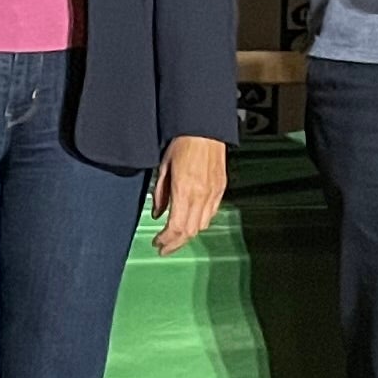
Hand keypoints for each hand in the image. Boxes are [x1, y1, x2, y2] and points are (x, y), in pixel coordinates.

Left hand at [148, 135, 227, 253]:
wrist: (205, 129)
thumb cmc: (183, 143)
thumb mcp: (163, 168)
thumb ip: (160, 194)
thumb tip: (157, 213)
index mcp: (185, 190)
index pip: (176, 227)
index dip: (166, 240)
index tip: (157, 244)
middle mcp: (201, 195)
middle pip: (189, 231)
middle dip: (176, 243)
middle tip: (164, 248)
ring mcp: (213, 193)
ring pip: (202, 225)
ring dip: (188, 235)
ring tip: (176, 237)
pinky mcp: (220, 189)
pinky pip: (211, 213)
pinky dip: (200, 222)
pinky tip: (192, 222)